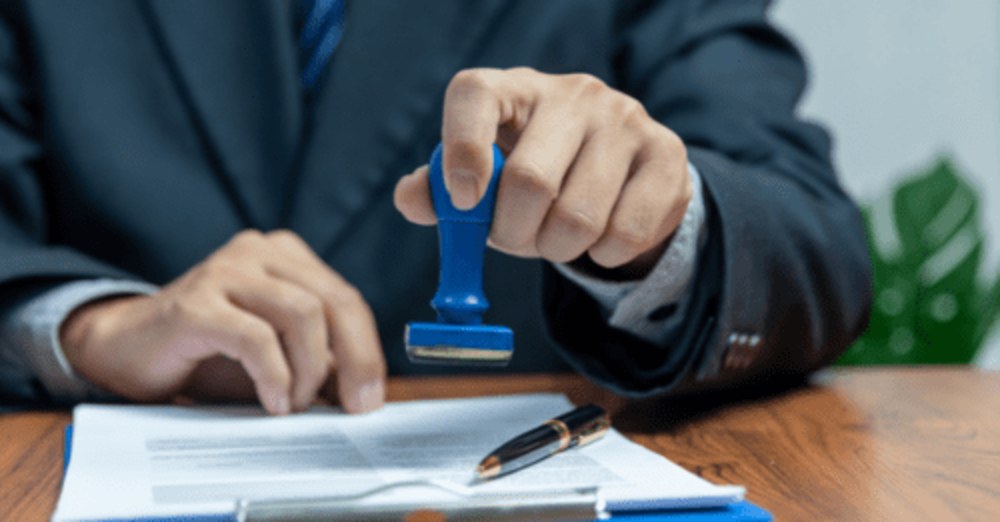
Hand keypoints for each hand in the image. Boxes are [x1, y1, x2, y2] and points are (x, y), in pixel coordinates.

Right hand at [60, 230, 385, 414]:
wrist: (126, 350)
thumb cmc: (208, 354)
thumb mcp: (277, 356)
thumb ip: (318, 363)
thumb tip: (365, 393)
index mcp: (285, 256)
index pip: (346, 299)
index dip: (366, 350)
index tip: (372, 397)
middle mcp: (258, 252)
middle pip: (334, 301)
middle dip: (355, 360)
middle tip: (356, 407)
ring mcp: (224, 272)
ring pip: (303, 313)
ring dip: (309, 369)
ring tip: (295, 404)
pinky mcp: (195, 304)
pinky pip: (255, 337)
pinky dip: (274, 375)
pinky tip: (273, 401)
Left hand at [394, 67, 690, 276]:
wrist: (619, 170)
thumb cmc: (534, 171)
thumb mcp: (483, 178)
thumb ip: (439, 191)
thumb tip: (413, 198)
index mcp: (514, 89)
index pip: (474, 96)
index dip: (460, 151)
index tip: (463, 201)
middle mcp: (572, 94)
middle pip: (530, 180)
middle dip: (513, 233)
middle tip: (515, 240)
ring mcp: (626, 119)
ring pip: (579, 217)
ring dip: (557, 249)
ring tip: (556, 239)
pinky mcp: (667, 154)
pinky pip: (626, 232)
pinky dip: (603, 255)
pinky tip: (599, 238)